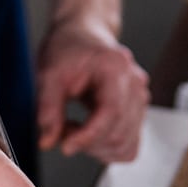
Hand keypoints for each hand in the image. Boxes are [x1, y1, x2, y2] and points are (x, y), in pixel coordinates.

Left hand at [35, 16, 148, 160]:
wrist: (81, 36)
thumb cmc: (68, 49)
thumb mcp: (48, 74)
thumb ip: (48, 108)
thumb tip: (47, 141)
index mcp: (116, 68)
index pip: (112, 113)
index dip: (89, 136)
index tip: (65, 146)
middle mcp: (135, 84)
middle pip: (120, 133)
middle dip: (88, 143)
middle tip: (62, 131)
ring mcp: (140, 99)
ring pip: (126, 145)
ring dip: (96, 149)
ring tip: (73, 130)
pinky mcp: (137, 113)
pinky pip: (129, 145)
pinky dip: (107, 149)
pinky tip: (89, 135)